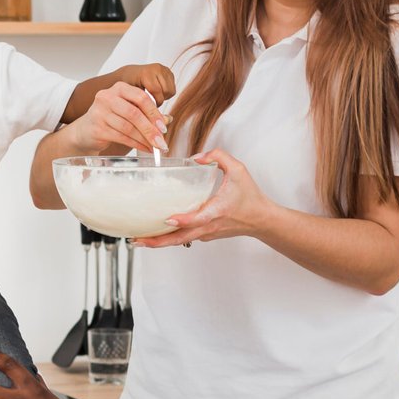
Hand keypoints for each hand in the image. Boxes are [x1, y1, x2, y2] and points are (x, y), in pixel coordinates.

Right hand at [66, 82, 168, 155]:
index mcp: (119, 88)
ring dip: (144, 139)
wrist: (86, 130)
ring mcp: (100, 112)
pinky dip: (136, 144)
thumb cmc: (111, 119)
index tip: (164, 127)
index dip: (154, 113)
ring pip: (128, 128)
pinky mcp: (97, 128)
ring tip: (154, 147)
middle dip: (150, 129)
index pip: (141, 97)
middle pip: (134, 113)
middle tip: (161, 142)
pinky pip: (121, 137)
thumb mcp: (129, 111)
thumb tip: (167, 121)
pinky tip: (144, 148)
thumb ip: (147, 113)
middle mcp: (107, 97)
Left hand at [107, 63, 176, 104]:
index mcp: (146, 73)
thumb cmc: (127, 86)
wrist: (129, 74)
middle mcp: (156, 68)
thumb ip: (138, 104)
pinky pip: (173, 87)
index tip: (150, 109)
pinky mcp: (168, 71)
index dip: (155, 103)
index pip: (157, 91)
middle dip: (160, 100)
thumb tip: (146, 119)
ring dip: (164, 97)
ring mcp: (163, 68)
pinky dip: (166, 92)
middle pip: (167, 91)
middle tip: (151, 104)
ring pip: (171, 90)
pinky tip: (157, 93)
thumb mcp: (129, 95)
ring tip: (154, 98)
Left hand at [135, 148, 278, 248]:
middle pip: (180, 238)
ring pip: (179, 241)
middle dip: (157, 241)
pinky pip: (184, 238)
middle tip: (137, 240)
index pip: (197, 219)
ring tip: (138, 240)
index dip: (182, 220)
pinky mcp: (205, 235)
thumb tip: (198, 156)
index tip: (167, 219)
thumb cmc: (251, 197)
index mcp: (217, 211)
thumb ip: (220, 157)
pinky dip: (169, 237)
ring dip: (159, 241)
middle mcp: (209, 226)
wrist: (262, 220)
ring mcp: (206, 233)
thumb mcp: (239, 170)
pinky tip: (154, 233)